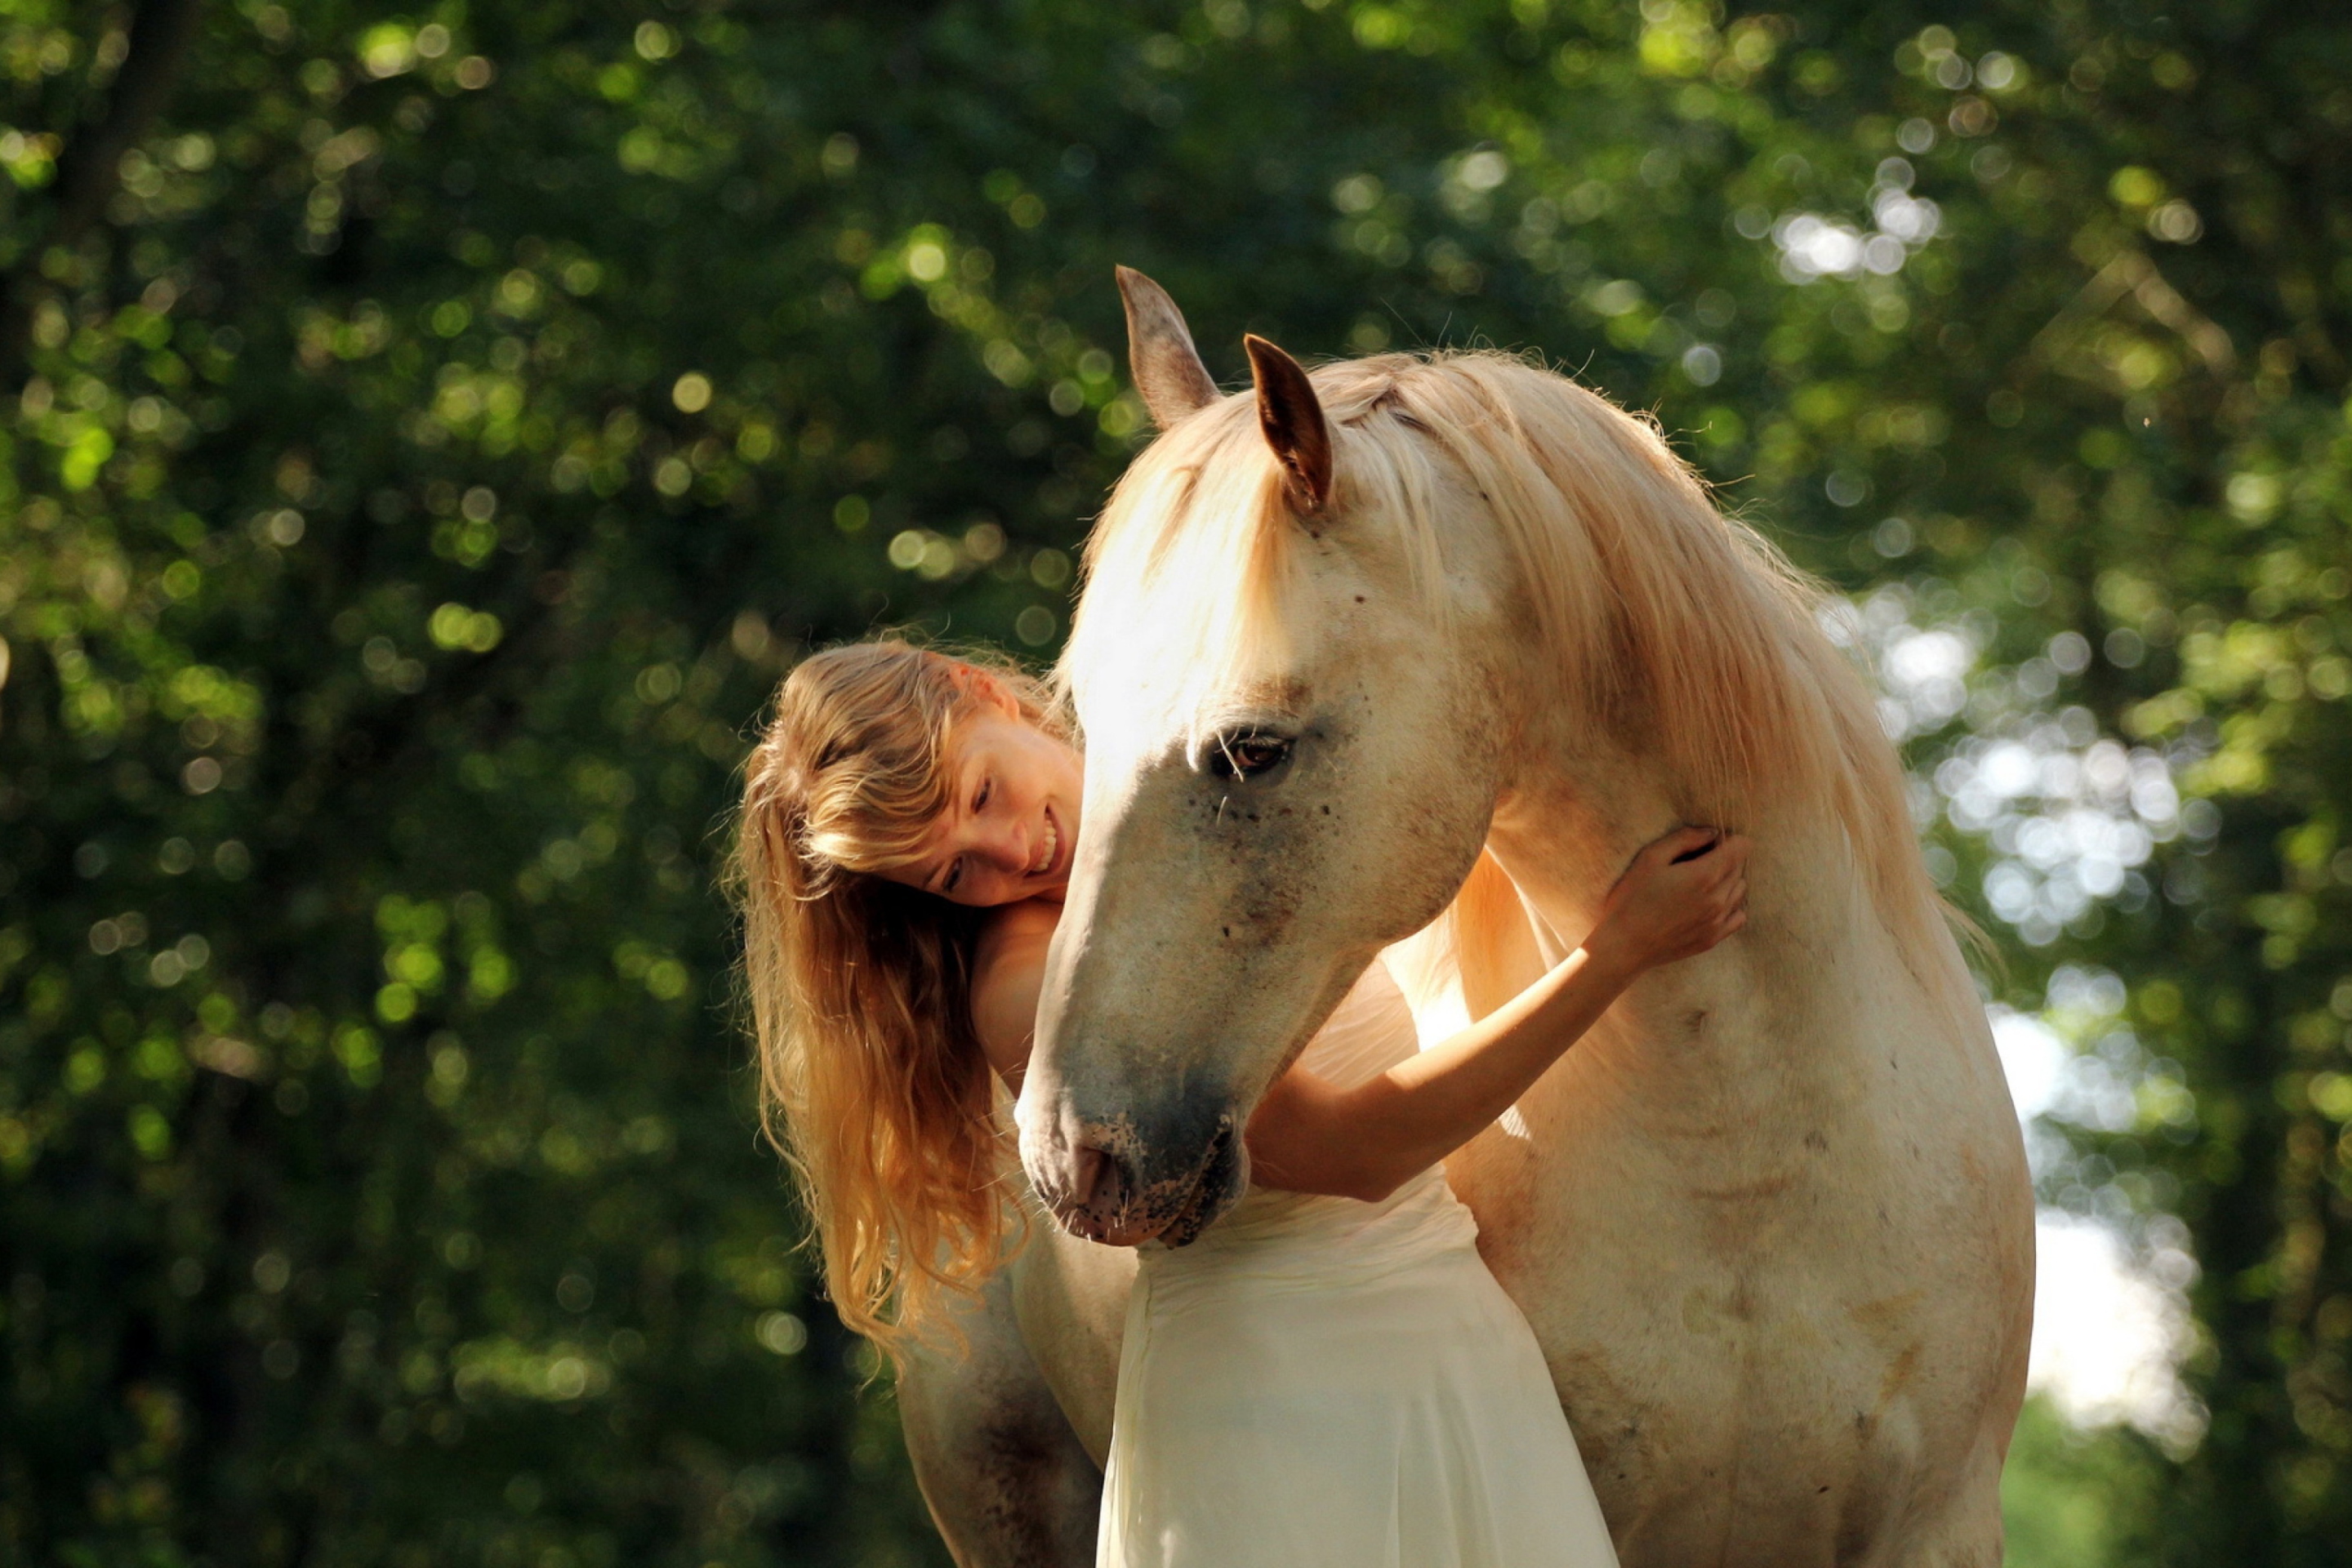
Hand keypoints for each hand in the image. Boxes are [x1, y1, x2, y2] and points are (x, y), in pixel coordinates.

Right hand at [1585, 826, 1749, 978]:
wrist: (1624, 945)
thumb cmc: (1632, 898)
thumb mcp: (1650, 857)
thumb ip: (1685, 838)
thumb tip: (1712, 833)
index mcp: (1705, 875)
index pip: (1741, 847)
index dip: (1725, 839)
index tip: (1705, 844)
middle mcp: (1719, 899)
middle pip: (1740, 866)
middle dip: (1723, 858)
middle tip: (1693, 863)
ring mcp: (1718, 921)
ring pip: (1740, 890)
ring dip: (1727, 881)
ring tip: (1698, 884)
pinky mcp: (1713, 938)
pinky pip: (1738, 916)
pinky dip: (1730, 905)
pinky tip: (1708, 904)